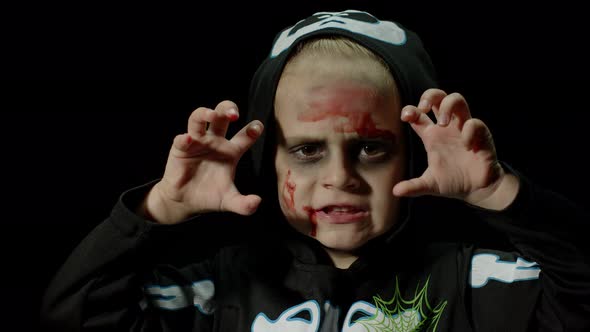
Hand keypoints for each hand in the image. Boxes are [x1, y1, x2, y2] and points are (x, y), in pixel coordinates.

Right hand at [141, 100, 263, 223]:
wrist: (184, 202)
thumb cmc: (209, 196)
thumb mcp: (229, 201)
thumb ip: (243, 204)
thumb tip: (257, 202)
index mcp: (231, 151)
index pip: (245, 136)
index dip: (252, 129)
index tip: (257, 127)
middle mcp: (215, 142)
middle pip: (222, 116)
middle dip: (228, 109)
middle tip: (234, 114)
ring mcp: (197, 142)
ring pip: (199, 118)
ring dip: (205, 113)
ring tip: (211, 114)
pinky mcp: (180, 149)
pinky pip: (182, 139)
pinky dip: (184, 138)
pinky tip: (188, 139)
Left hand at [393, 89, 516, 207]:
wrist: (477, 190)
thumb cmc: (453, 181)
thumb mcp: (429, 184)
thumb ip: (413, 186)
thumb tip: (395, 191)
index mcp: (432, 136)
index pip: (418, 114)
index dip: (411, 110)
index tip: (406, 117)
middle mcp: (447, 128)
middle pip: (439, 97)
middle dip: (430, 95)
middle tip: (424, 108)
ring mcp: (463, 129)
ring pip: (458, 100)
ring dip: (448, 106)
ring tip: (443, 122)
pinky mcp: (481, 135)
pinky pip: (475, 123)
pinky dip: (469, 130)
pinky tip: (466, 144)